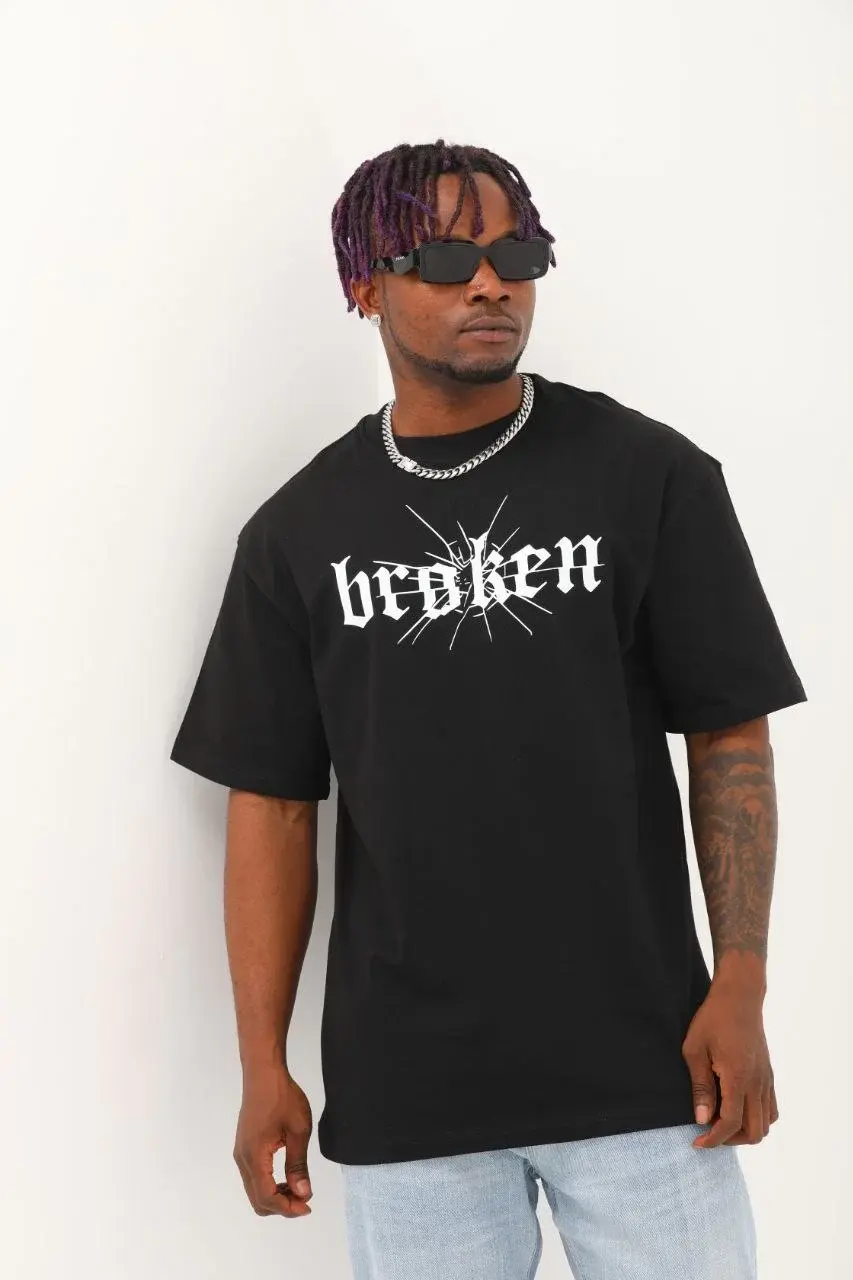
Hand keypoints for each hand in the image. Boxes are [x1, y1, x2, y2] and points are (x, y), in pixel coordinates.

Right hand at [233, 1066, 313, 1216]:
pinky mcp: (243, 1146)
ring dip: (274, 1196)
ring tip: (298, 1187)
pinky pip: (253, 1177)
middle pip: (257, 1199)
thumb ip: (298, 1164)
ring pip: (253, 1190)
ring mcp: (240, 1152)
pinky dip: (268, 1184)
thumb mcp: (298, 1130)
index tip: (307, 1206)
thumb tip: (302, 1193)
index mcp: (254, 1156)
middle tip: (304, 1199)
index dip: (287, 1208)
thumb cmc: (282, 1097)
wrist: (262, 1073)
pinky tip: (285, 1176)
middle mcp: (242, 1159)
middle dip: (281, 1206)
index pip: (267, 1197)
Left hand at [681, 974, 777, 1147]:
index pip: (731, 1123)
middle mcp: (757, 1083)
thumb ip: (700, 1087)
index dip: (714, 1139)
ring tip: (721, 1120)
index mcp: (738, 1078)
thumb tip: (701, 1119)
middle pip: (754, 1132)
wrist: (739, 996)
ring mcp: (766, 1079)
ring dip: (745, 1130)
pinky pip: (771, 1108)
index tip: (697, 1142)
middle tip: (708, 1131)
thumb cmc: (712, 1018)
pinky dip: (757, 1118)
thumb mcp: (694, 1050)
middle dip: (730, 1140)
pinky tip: (737, 1107)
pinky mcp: (768, 1074)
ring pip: (766, 1123)